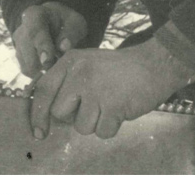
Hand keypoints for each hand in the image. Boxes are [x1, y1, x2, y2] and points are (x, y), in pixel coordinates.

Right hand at [12, 2, 89, 78]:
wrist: (55, 23)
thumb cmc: (66, 22)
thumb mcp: (76, 23)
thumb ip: (71, 33)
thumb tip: (63, 47)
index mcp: (34, 15)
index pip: (34, 32)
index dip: (41, 47)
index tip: (48, 60)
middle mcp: (21, 30)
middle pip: (27, 52)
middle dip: (43, 64)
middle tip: (62, 66)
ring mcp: (18, 44)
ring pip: (27, 64)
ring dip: (43, 70)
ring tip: (58, 63)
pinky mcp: (19, 57)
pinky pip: (27, 70)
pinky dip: (39, 73)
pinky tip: (52, 67)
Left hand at [26, 40, 194, 140]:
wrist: (156, 64)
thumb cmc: (122, 70)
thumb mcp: (89, 64)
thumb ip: (68, 82)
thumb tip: (51, 116)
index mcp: (70, 62)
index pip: (44, 91)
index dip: (38, 115)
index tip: (39, 133)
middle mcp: (80, 74)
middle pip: (60, 113)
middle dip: (74, 118)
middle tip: (94, 108)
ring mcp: (96, 90)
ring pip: (81, 127)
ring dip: (96, 123)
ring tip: (110, 106)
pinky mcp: (113, 106)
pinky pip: (102, 132)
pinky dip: (112, 127)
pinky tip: (120, 111)